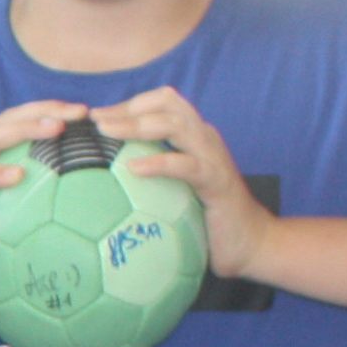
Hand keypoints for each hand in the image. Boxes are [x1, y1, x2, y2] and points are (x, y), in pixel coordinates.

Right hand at [0, 104, 82, 291]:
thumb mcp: (2, 206)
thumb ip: (26, 189)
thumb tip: (80, 188)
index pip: (17, 118)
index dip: (50, 108)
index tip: (86, 112)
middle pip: (6, 120)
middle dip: (44, 112)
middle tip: (80, 113)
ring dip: (23, 131)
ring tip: (55, 130)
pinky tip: (18, 175)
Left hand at [92, 87, 269, 276]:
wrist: (252, 242)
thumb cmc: (206, 218)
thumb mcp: (175, 190)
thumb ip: (151, 176)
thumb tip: (104, 179)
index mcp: (193, 137)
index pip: (161, 104)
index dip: (128, 105)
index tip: (95, 116)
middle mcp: (204, 139)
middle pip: (167, 105)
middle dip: (128, 108)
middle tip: (94, 119)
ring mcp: (212, 157)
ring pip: (175, 125)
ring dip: (136, 125)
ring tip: (105, 131)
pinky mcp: (217, 182)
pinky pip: (186, 165)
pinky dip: (159, 163)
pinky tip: (133, 168)